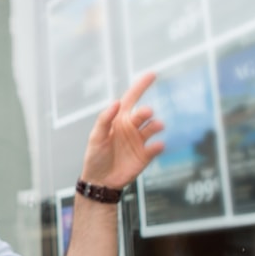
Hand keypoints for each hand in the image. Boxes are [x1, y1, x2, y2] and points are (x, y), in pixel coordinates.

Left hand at [80, 72, 164, 190]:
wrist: (100, 180)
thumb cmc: (96, 156)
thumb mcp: (96, 137)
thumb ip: (104, 119)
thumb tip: (115, 102)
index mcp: (118, 120)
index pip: (131, 98)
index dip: (141, 86)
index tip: (153, 74)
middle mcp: (131, 127)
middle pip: (142, 114)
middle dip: (145, 111)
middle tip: (146, 113)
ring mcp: (139, 141)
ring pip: (152, 128)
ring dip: (156, 125)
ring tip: (157, 125)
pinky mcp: (145, 155)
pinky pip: (155, 148)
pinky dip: (158, 145)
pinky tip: (158, 145)